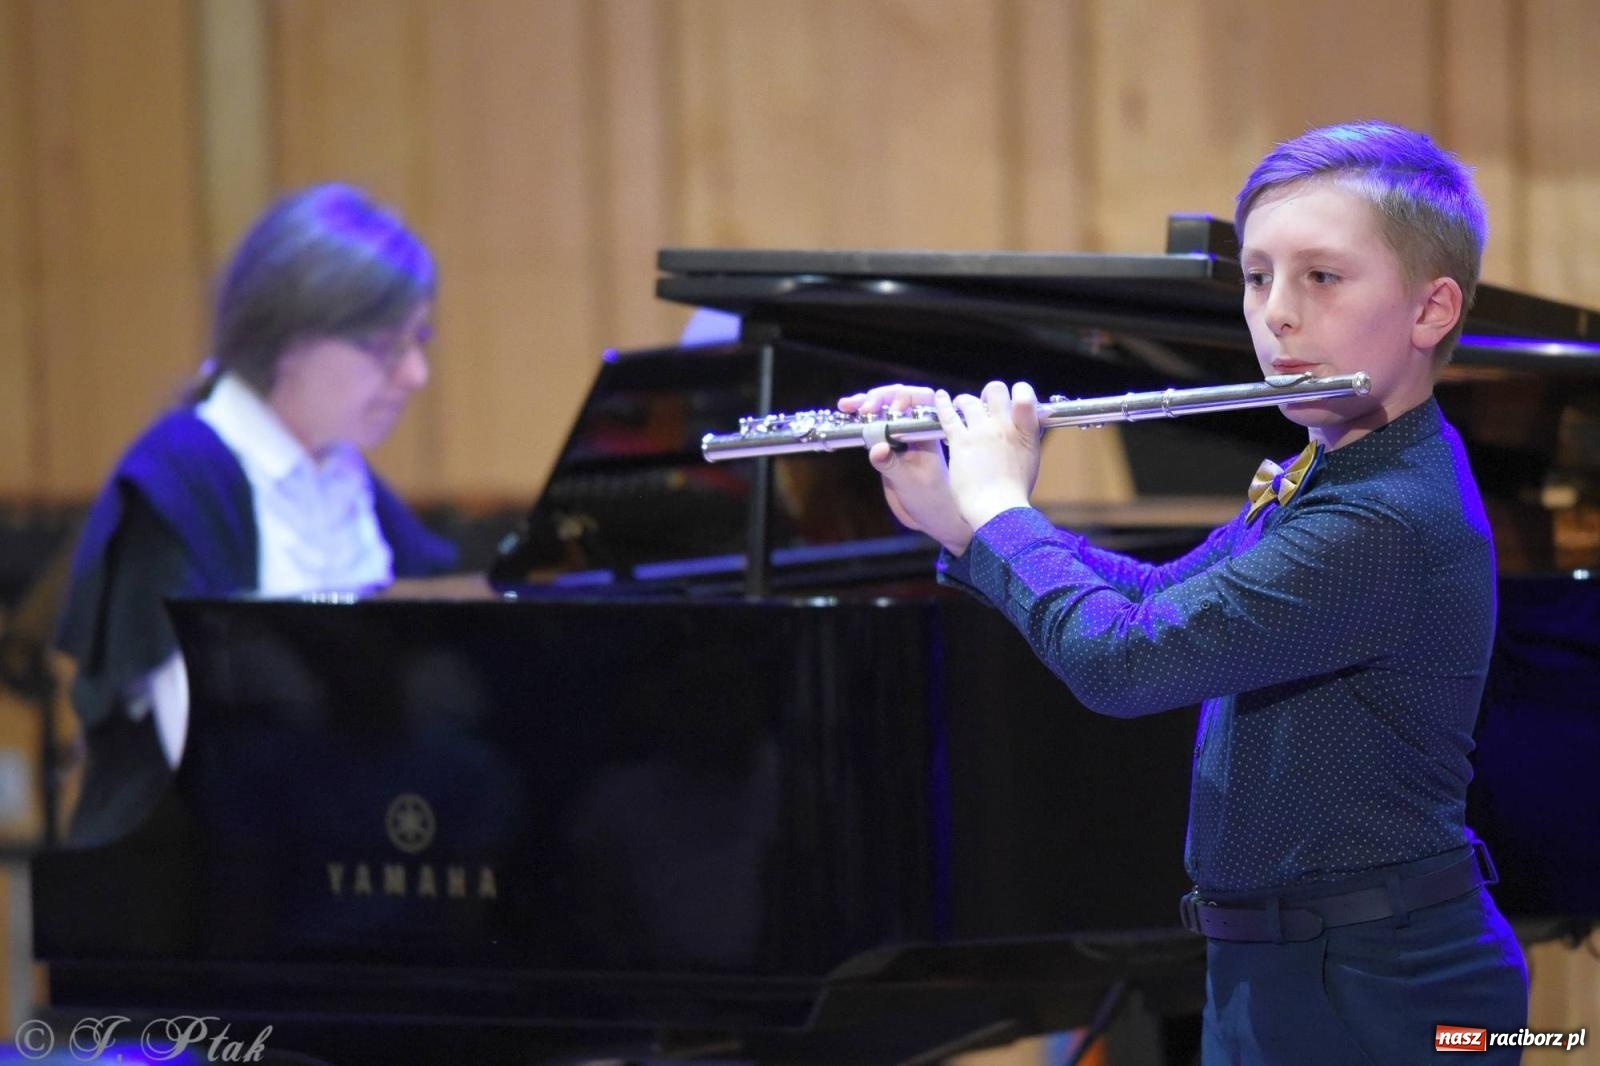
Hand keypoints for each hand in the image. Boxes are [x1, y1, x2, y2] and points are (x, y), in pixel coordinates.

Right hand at [839, 384, 972, 553]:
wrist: (930, 516)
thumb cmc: (931, 499)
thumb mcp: (910, 483)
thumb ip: (891, 465)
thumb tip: (876, 448)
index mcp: (928, 431)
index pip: (922, 399)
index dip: (905, 398)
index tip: (892, 411)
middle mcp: (914, 428)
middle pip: (898, 398)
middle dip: (880, 397)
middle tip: (864, 408)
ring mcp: (899, 435)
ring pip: (882, 409)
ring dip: (865, 403)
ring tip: (846, 405)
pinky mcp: (885, 444)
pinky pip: (872, 425)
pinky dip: (858, 419)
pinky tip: (845, 413)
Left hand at [933, 380, 1041, 528]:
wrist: (998, 508)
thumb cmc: (1014, 492)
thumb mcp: (1030, 461)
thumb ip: (1025, 441)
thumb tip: (1023, 430)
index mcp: (1025, 432)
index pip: (1025, 396)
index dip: (1019, 392)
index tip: (1011, 399)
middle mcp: (1004, 426)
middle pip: (995, 390)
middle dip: (989, 393)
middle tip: (983, 403)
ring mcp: (981, 432)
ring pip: (970, 401)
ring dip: (964, 401)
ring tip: (960, 405)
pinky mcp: (960, 441)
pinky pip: (949, 414)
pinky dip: (943, 404)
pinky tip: (940, 398)